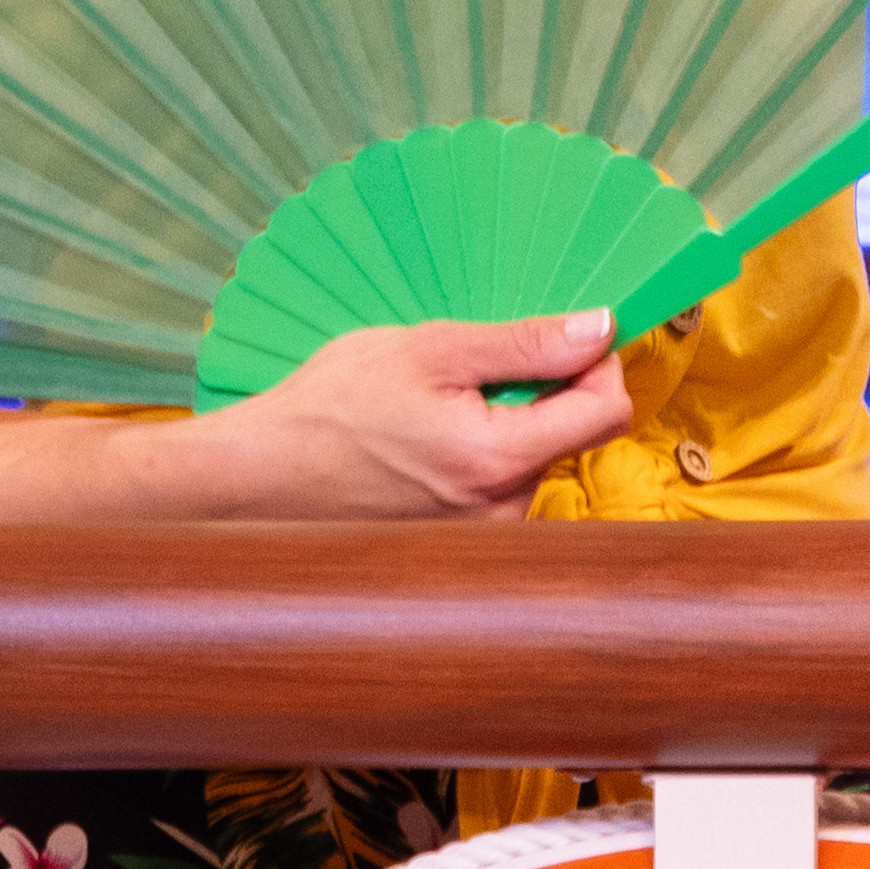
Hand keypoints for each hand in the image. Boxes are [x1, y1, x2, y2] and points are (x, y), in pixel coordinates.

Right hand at [182, 310, 634, 517]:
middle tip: (468, 370)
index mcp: (499, 456)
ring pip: (533, 457)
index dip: (598, 364)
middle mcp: (504, 507)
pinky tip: (424, 439)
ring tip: (432, 406)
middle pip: (570, 433)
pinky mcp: (464, 539)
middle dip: (539, 392)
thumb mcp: (427, 350)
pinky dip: (479, 451)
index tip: (565, 338)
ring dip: (505, 422)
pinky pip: (500, 482)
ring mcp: (484, 530)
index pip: (607, 411)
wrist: (263, 473)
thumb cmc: (330, 407)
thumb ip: (521, 343)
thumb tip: (597, 329)